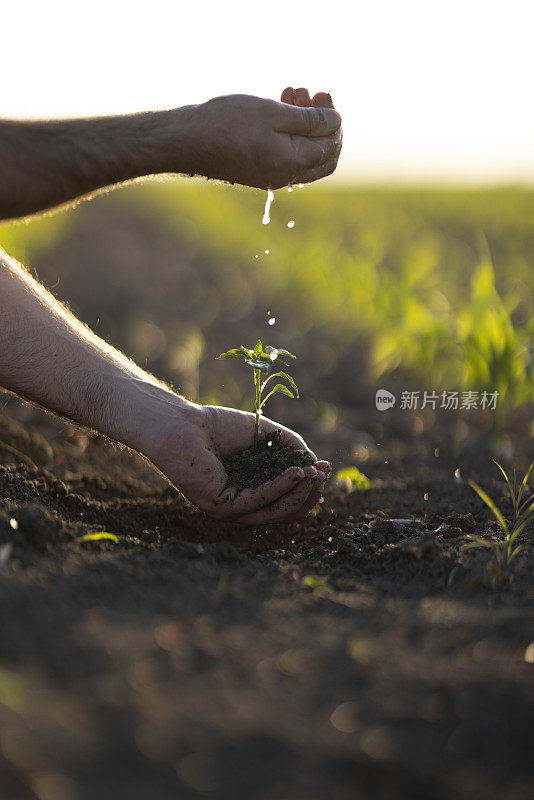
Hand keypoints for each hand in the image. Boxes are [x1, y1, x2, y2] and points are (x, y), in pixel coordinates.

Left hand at [147, 402, 330, 524]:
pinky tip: (295, 474)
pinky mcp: (220, 507)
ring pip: (273, 510)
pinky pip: (257, 501)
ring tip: (313, 474)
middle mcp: (241, 504)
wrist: (182, 425)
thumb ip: (291, 448)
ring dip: (298, 493)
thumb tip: (317, 465)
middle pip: (283, 509)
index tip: (326, 468)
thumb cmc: (218, 427)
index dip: (308, 485)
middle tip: (323, 475)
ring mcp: (230, 509)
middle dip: (308, 493)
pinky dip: (280, 488)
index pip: (285, 497)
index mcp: (251, 489)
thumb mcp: (265, 435)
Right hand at [187, 88, 341, 189]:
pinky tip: (279, 109)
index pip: (330, 146)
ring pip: (304, 153)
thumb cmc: (227, 123)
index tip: (322, 95)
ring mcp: (272, 176)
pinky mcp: (259, 171)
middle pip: (323, 155)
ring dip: (306, 124)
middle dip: (324, 123)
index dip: (334, 120)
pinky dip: (290, 133)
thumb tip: (336, 122)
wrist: (187, 141)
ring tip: (293, 94)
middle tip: (313, 94)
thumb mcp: (274, 113)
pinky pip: (286, 155)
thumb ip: (310, 120)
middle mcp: (285, 175)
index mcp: (292, 163)